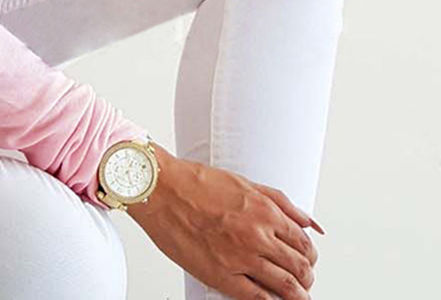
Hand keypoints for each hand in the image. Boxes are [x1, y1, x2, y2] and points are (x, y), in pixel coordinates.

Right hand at [126, 142, 324, 299]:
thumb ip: (281, 202)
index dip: (310, 256)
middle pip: (301, 268)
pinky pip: (259, 299)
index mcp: (265, 211)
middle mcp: (258, 235)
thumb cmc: (195, 182)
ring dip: (296, 295)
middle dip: (306, 278)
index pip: (305, 244)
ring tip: (294, 296)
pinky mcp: (222, 275)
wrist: (159, 189)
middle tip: (302, 281)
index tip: (305, 260)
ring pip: (287, 288)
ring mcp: (241, 258)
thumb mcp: (244, 182)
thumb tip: (311, 223)